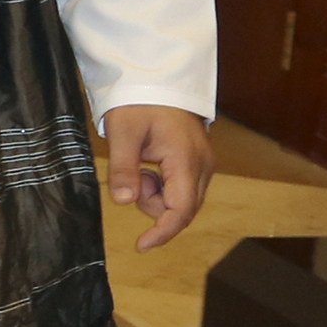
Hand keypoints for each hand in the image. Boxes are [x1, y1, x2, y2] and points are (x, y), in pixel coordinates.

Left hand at [105, 104, 211, 251]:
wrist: (157, 81)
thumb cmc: (139, 103)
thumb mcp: (123, 132)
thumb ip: (123, 168)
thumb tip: (122, 201)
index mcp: (186, 159)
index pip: (181, 209)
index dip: (163, 231)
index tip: (142, 245)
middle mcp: (203, 166)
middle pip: (183, 209)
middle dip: (154, 205)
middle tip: (134, 178)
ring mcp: (204, 165)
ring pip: (182, 201)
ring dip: (156, 194)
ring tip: (141, 165)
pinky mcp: (198, 164)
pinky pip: (181, 189)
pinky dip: (162, 187)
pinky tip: (150, 166)